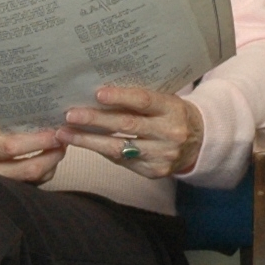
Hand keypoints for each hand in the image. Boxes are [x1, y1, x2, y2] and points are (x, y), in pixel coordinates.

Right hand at [0, 112, 67, 182]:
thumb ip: (6, 120)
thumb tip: (41, 116)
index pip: (11, 147)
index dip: (38, 141)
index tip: (56, 132)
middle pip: (26, 170)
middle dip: (51, 157)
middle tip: (64, 141)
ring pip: (29, 181)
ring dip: (50, 166)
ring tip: (59, 148)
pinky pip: (26, 186)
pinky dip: (41, 174)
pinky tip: (47, 159)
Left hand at [62, 85, 204, 178]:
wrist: (199, 142)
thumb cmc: (172, 114)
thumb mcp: (165, 101)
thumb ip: (139, 99)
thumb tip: (98, 93)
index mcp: (173, 109)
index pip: (144, 101)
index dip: (120, 97)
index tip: (97, 93)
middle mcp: (169, 133)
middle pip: (127, 126)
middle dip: (95, 120)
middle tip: (70, 115)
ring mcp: (162, 155)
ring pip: (119, 149)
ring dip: (88, 141)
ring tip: (65, 134)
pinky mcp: (154, 172)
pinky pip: (122, 161)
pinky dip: (101, 152)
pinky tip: (84, 144)